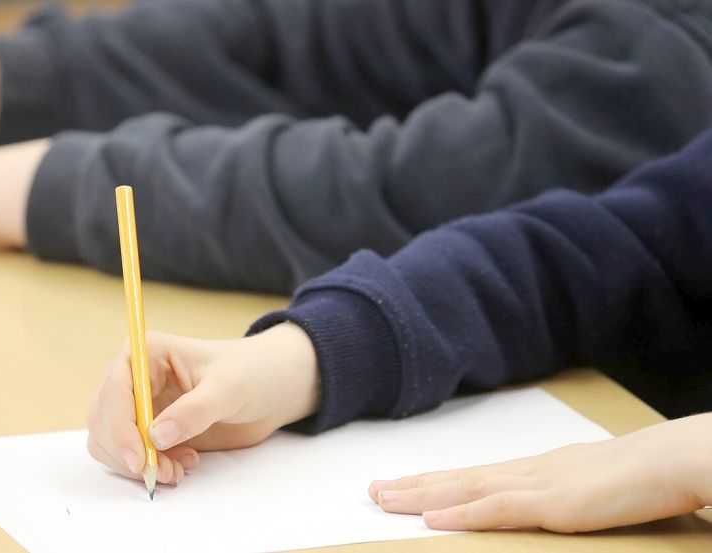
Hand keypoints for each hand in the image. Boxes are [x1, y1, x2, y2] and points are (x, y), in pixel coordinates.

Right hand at [87, 323, 319, 484]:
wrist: (270, 389)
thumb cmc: (250, 373)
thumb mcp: (228, 388)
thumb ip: (194, 410)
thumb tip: (155, 436)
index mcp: (145, 353)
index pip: (115, 391)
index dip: (120, 428)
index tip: (139, 459)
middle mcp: (133, 378)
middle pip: (104, 421)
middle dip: (129, 452)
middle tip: (164, 472)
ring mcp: (139, 405)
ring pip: (111, 443)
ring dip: (138, 465)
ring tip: (179, 469)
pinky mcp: (148, 430)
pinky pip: (131, 456)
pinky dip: (150, 468)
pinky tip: (183, 464)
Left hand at [370, 412, 711, 532]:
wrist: (675, 459)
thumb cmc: (644, 476)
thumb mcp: (593, 487)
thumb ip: (565, 495)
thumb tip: (549, 503)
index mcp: (537, 470)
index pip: (474, 476)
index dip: (436, 481)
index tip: (403, 484)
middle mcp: (528, 472)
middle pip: (459, 479)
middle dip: (413, 486)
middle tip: (373, 490)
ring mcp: (538, 486)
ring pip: (466, 490)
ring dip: (422, 496)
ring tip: (384, 499)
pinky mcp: (554, 504)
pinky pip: (498, 509)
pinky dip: (463, 514)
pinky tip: (433, 519)